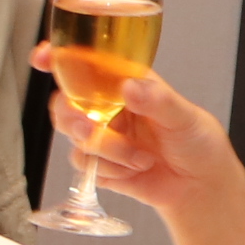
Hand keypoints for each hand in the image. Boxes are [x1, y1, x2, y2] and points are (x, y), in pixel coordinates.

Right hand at [28, 51, 240, 222]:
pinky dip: (109, 169)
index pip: (87, 63)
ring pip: (74, 136)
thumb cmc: (198, 142)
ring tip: (138, 157)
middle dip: (73, 115)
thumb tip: (130, 87)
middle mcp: (109, 107)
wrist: (200, 187)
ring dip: (105, 149)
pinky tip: (134, 169)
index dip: (59, 57)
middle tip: (91, 127)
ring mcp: (102, 136)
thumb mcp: (185, 116)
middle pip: (66, 102)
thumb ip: (158, 100)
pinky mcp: (99, 164)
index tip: (44, 57)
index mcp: (126, 83)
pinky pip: (85, 164)